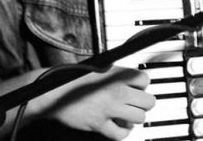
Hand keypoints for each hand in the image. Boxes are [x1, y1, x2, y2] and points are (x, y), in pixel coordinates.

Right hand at [40, 66, 154, 139]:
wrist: (54, 92)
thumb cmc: (74, 79)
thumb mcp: (99, 68)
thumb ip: (117, 73)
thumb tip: (130, 77)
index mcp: (117, 75)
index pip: (145, 80)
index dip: (142, 85)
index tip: (137, 88)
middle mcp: (117, 91)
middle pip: (149, 101)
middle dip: (144, 103)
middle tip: (136, 103)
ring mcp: (109, 109)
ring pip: (139, 117)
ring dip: (135, 117)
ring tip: (128, 115)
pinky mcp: (99, 124)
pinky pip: (120, 133)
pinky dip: (123, 132)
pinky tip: (120, 126)